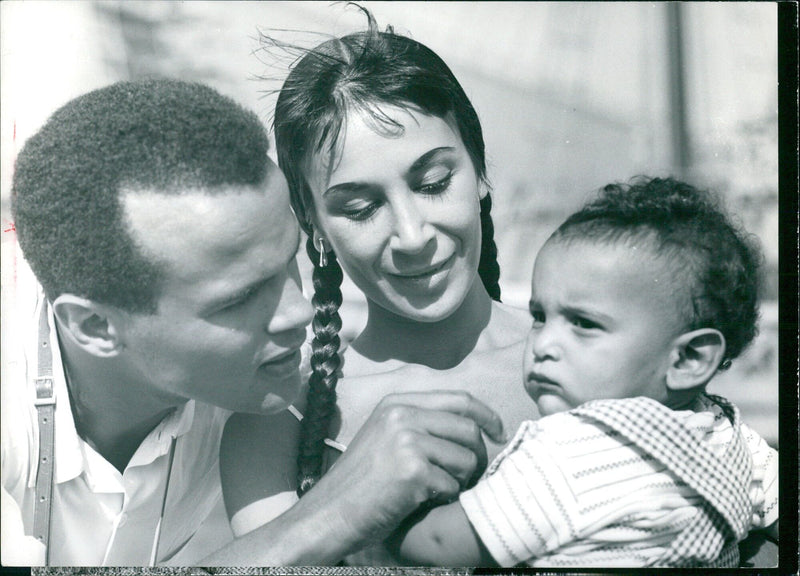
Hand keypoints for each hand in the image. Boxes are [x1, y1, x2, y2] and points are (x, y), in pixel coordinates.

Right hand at [301, 390, 504, 550]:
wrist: (330, 513)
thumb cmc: (360, 482)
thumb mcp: (385, 436)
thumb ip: (420, 423)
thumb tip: (472, 423)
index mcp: (397, 403)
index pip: (459, 399)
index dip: (486, 415)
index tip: (498, 432)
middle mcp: (401, 416)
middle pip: (468, 429)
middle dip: (478, 455)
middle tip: (471, 475)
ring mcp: (406, 442)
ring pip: (465, 459)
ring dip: (459, 481)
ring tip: (436, 490)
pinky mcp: (412, 471)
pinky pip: (452, 486)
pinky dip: (443, 499)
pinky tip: (422, 502)